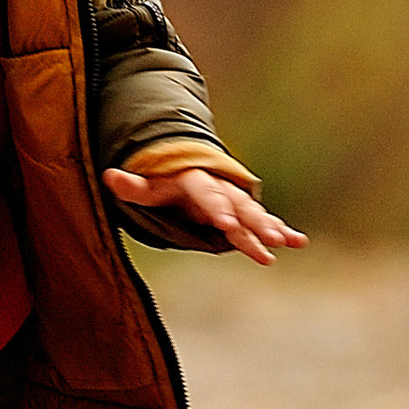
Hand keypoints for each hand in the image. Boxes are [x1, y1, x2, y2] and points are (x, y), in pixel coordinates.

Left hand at [103, 165, 304, 266]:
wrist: (188, 166)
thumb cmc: (165, 182)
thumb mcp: (147, 185)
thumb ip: (132, 185)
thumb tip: (109, 176)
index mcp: (196, 181)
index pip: (207, 195)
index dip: (216, 208)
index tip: (226, 224)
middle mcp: (220, 189)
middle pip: (239, 206)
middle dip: (254, 222)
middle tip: (269, 238)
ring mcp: (234, 200)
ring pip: (254, 214)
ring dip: (271, 228)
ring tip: (289, 242)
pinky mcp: (243, 212)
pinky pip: (263, 221)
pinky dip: (282, 229)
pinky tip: (299, 241)